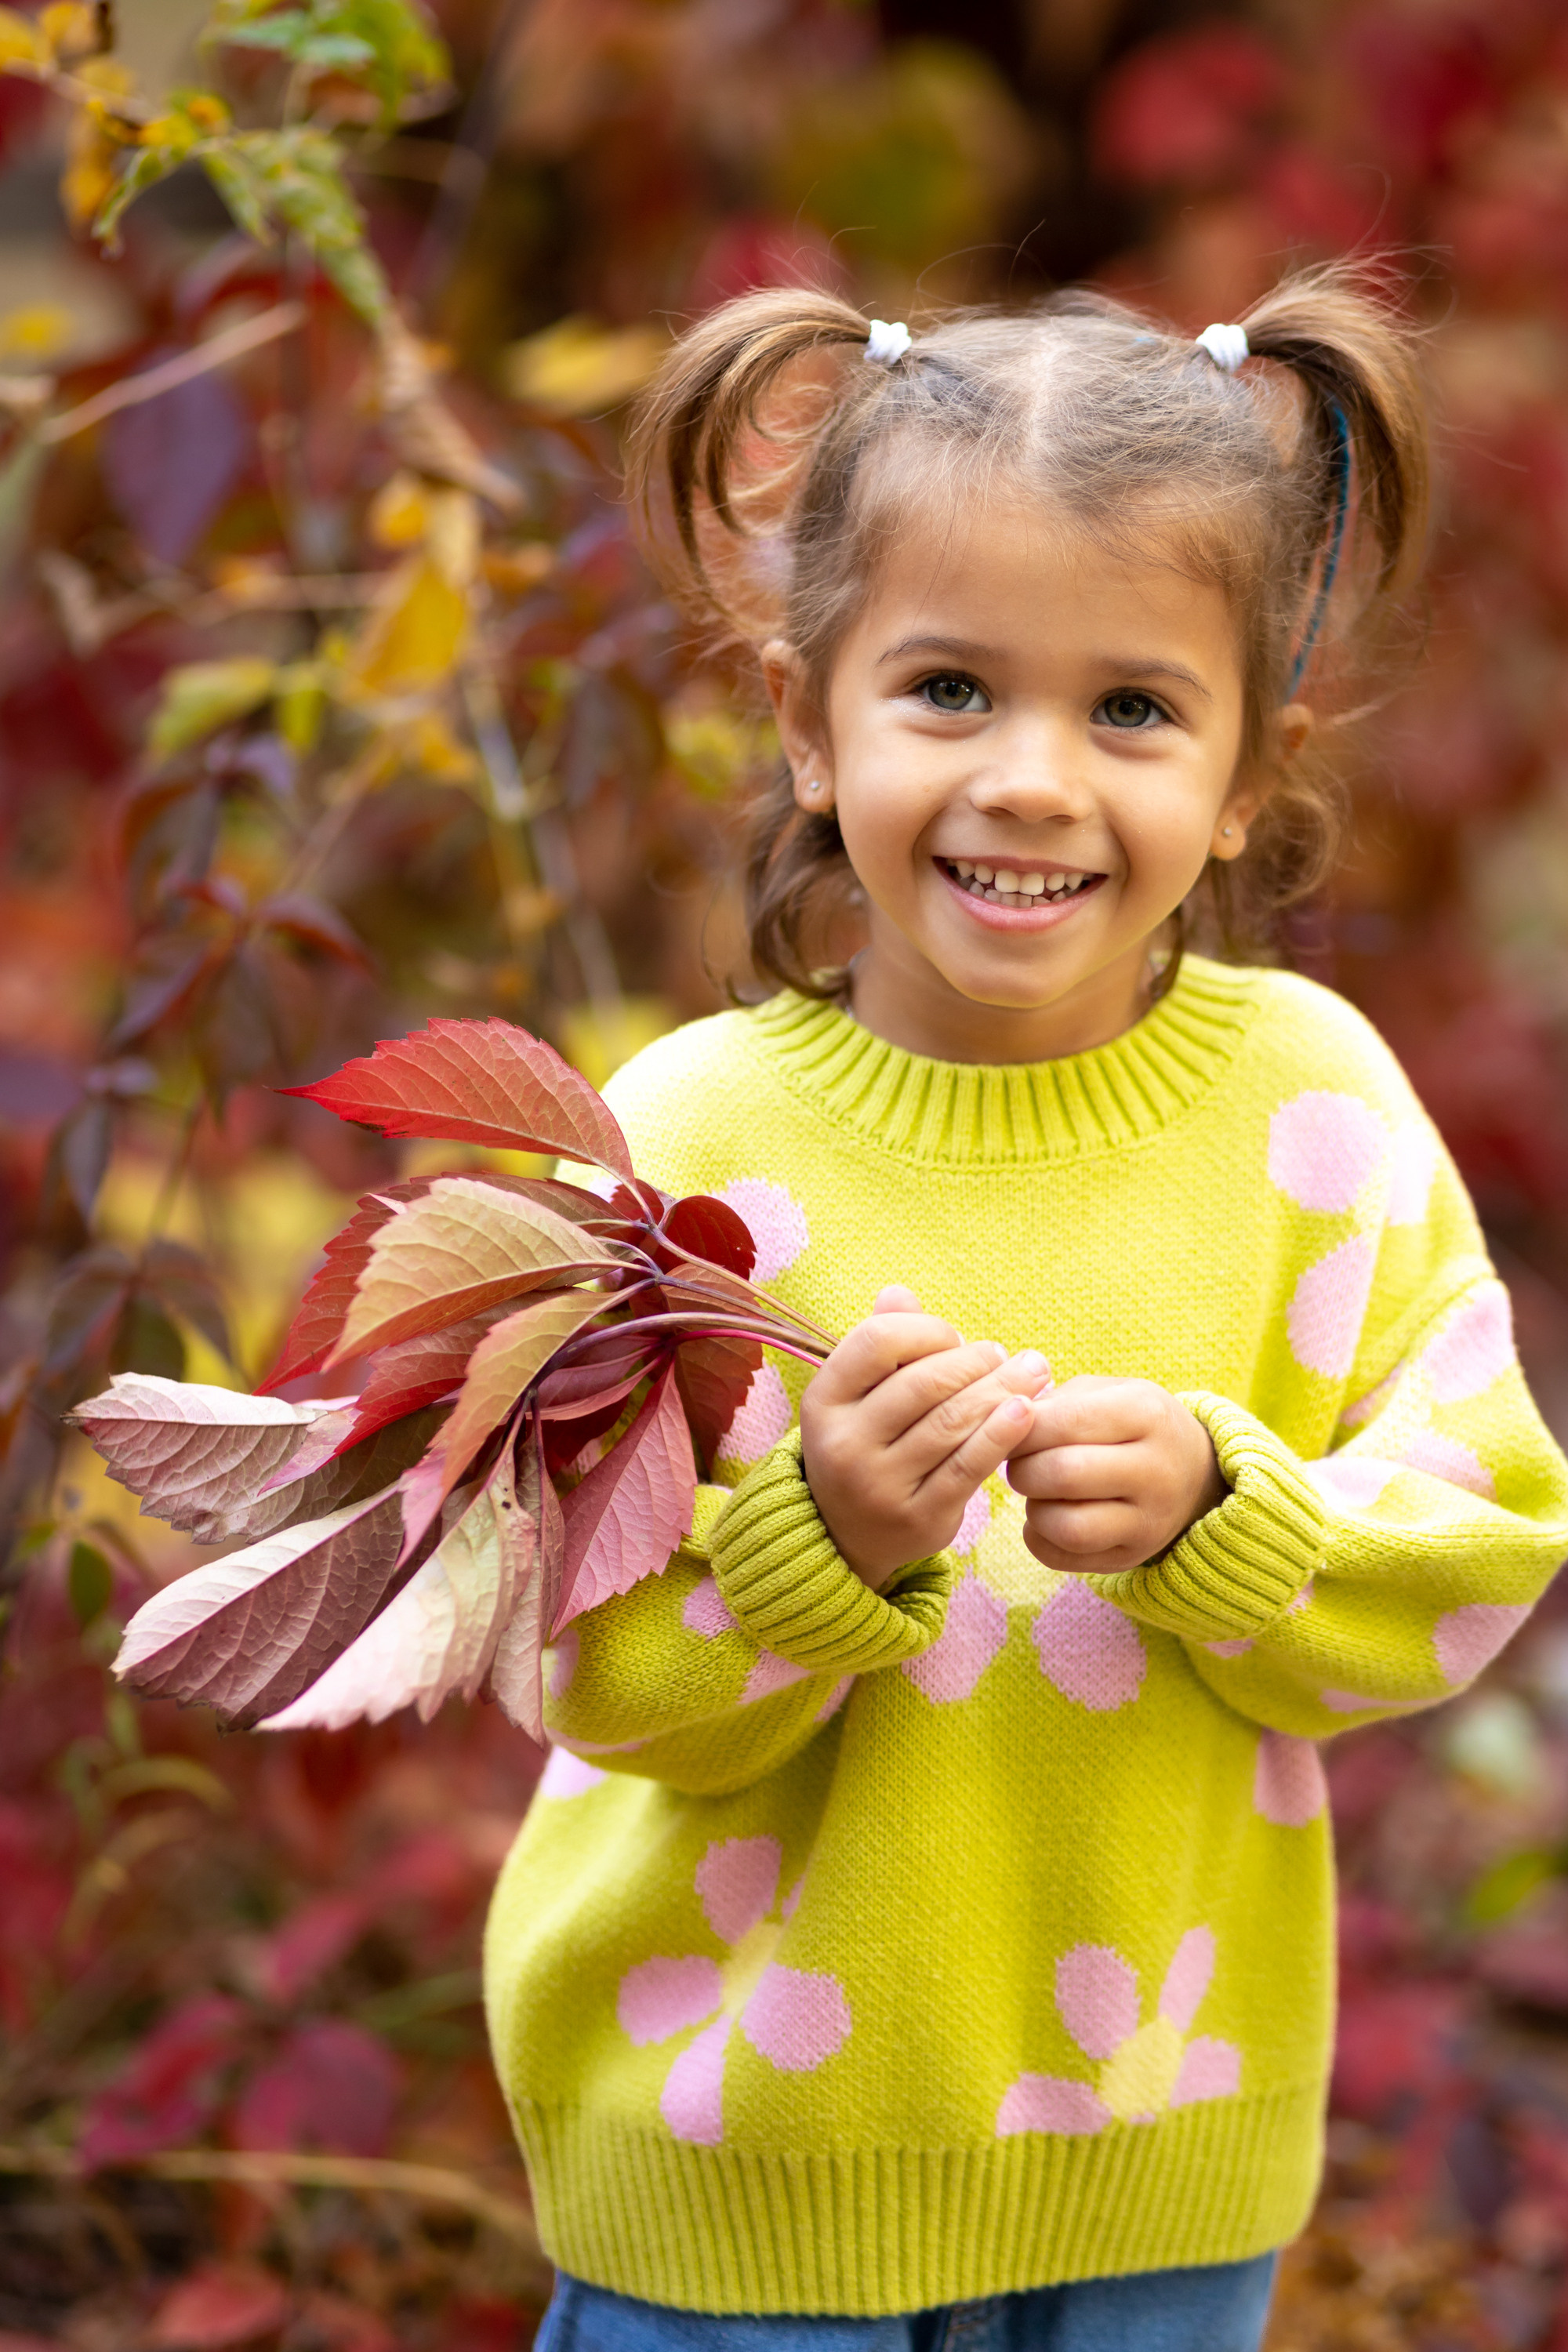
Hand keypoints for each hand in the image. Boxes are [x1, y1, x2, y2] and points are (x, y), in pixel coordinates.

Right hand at [799, 1286, 1052, 1589]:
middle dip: (976, 1361)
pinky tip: (1027, 1411)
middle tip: (1007, 1356)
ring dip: (1001, 1390)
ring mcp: (878, 1485)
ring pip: (951, 1423)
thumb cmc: (865, 1444)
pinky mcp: (918, 1517)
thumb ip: (879, 1344)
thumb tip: (899, 1292)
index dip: (926, 1330)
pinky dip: (1003, 1434)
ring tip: (1033, 1373)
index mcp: (823, 1401)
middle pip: (923, 1383)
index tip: (955, 1338)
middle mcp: (843, 1443)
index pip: (876, 1341)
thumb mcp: (857, 1396)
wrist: (847, 1535)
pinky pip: (969, 1466)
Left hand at [1006, 1376, 1226, 1575]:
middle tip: (1019, 1462)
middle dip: (1022, 1468)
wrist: (1195, 1474)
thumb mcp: (1108, 1392)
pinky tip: (1047, 1515)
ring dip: (1033, 1507)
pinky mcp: (1132, 1556)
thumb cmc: (1132, 1424)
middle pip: (1062, 1474)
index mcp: (1146, 1414)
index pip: (1065, 1422)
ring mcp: (1149, 1521)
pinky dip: (1039, 1537)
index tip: (1010, 1427)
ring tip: (1038, 1491)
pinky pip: (1064, 1557)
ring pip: (1066, 1526)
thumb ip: (1056, 1402)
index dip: (1021, 1426)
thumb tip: (1001, 1423)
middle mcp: (1155, 1470)